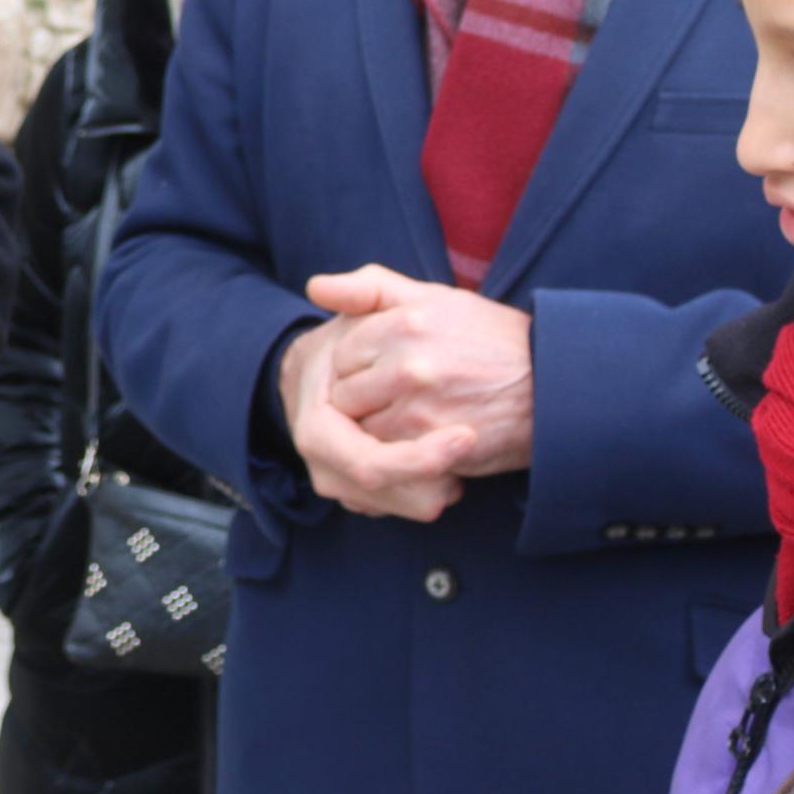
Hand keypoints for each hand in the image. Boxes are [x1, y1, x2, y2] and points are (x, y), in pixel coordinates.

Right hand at [279, 313, 478, 522]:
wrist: (326, 377)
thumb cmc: (354, 342)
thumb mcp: (365, 313)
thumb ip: (358, 293)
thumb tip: (319, 286)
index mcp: (317, 427)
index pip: (367, 462)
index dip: (418, 457)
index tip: (467, 436)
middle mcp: (322, 464)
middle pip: (387, 494)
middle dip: (433, 478)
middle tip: (477, 451)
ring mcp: (339, 484)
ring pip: (400, 507)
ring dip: (439, 488)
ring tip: (468, 456)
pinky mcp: (360, 496)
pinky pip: (405, 508)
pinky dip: (434, 492)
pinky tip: (455, 470)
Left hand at [308, 264, 534, 479]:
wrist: (556, 383)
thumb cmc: (491, 338)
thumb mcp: (434, 298)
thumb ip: (371, 288)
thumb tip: (314, 287)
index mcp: (404, 321)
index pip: (341, 354)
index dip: (361, 368)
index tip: (390, 371)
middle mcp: (408, 364)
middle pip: (346, 395)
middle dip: (366, 402)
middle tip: (404, 401)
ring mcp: (421, 408)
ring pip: (364, 431)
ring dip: (381, 433)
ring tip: (417, 421)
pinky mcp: (436, 447)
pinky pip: (391, 459)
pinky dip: (401, 456)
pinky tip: (426, 442)